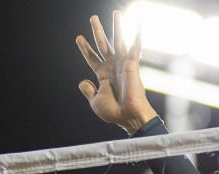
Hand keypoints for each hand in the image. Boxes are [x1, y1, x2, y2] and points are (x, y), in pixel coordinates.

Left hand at [76, 11, 157, 132]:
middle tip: (93, 17)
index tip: (78, 37)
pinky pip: (135, 48)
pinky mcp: (132, 64)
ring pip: (118, 41)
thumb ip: (87, 90)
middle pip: (103, 44)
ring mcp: (122, 64)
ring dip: (117, 26)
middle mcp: (112, 66)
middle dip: (97, 30)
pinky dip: (138, 36)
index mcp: (103, 74)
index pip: (92, 57)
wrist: (127, 116)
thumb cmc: (113, 112)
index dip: (85, 48)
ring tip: (116, 12)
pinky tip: (140, 24)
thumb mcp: (95, 101)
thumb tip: (82, 82)